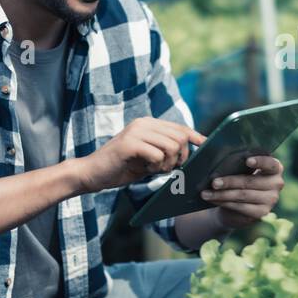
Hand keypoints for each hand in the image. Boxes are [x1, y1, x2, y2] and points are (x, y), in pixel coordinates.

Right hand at [76, 118, 207, 193]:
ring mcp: (136, 132)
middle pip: (179, 137)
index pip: (179, 127)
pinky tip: (146, 169)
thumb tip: (189, 153)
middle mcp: (143, 123)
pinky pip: (157, 154)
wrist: (91, 173)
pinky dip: (156, 166)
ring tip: (155, 169)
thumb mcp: (148, 158)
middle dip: (180, 157)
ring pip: (171, 145)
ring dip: (168, 163)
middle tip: (167, 168)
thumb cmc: (121, 168)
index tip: (206, 144)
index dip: (195, 136)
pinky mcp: (129, 143)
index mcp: (148, 124)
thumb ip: (165, 152)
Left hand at [199, 155, 284, 228]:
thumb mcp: (237, 166)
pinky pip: (241, 207)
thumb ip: (226, 154)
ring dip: (222, 194)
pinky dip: (225, 203)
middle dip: (230, 182)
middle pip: (250, 181)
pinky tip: (213, 200)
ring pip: (243, 195)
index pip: (271, 164)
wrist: (238, 204)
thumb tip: (198, 140)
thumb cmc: (238, 178)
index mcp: (275, 167)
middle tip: (213, 182)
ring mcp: (271, 199)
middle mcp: (277, 183)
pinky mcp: (262, 212)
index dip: (260, 162)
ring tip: (206, 193)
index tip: (247, 160)